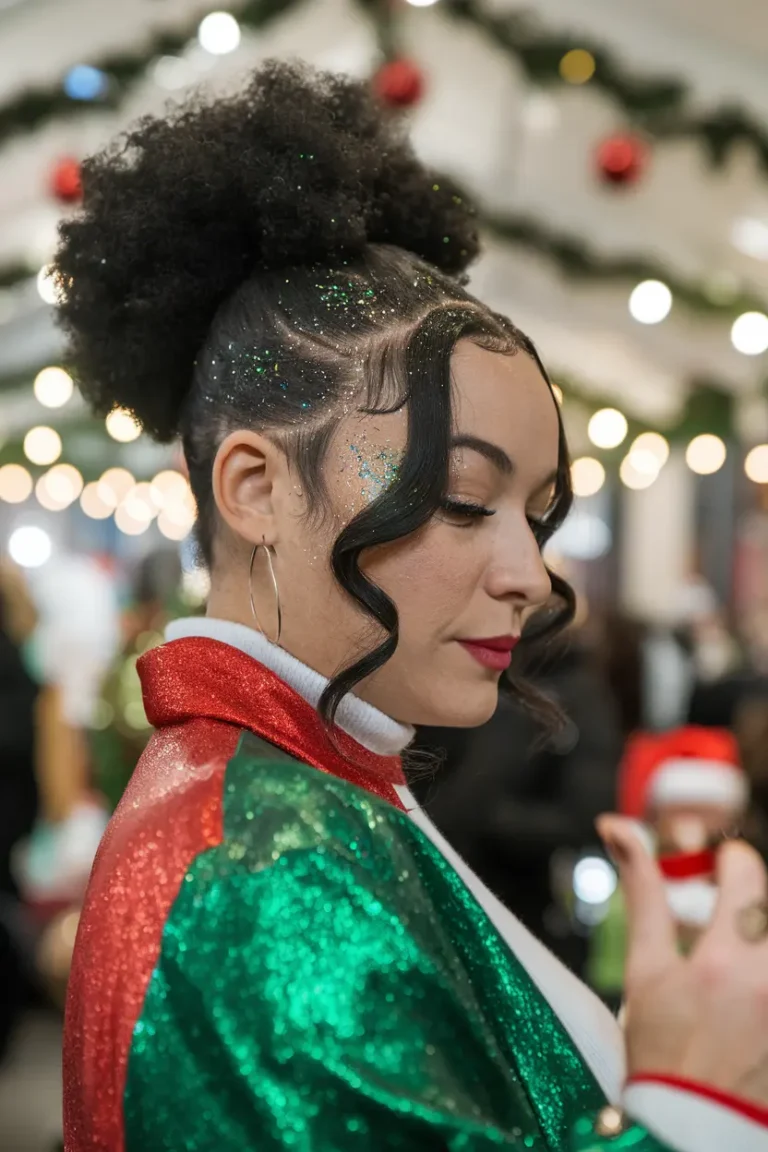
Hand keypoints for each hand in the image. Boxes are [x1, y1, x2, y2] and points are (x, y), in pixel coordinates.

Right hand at [598, 816, 767, 1107]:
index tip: (717, 866)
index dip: (729, 859)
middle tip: (724, 916)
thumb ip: (643, 893)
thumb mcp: (645, 969)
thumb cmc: (661, 1051)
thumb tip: (620, 829)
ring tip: (734, 958)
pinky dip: (762, 967)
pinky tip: (744, 994)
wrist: (690, 1126)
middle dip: (748, 902)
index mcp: (725, 961)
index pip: (747, 872)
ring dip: (755, 937)